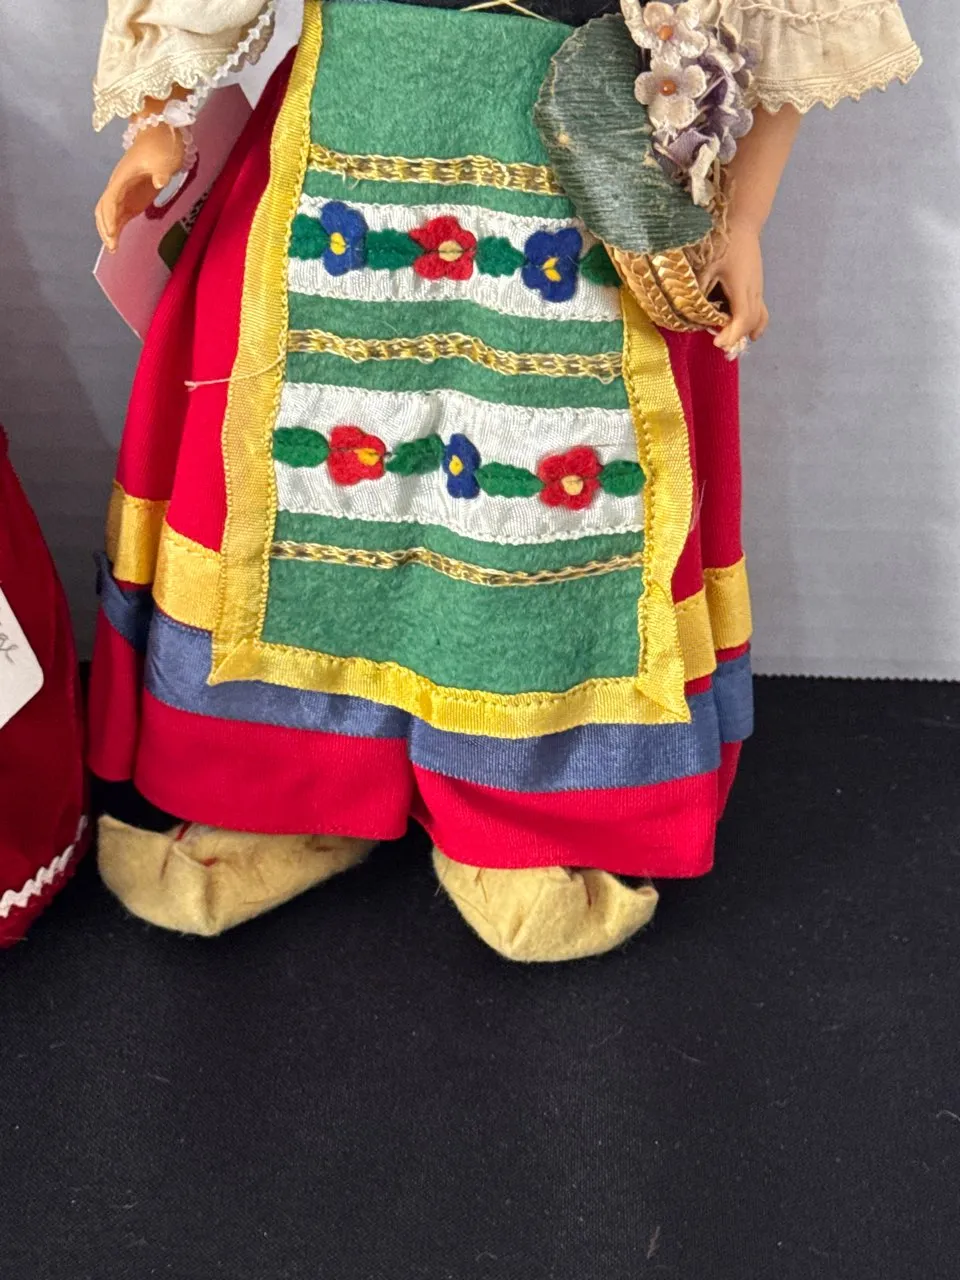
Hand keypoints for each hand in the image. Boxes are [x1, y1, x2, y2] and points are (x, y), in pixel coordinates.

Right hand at [95, 124, 184, 252]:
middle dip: (105, 227)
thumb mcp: (165, 159)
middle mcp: (118, 185)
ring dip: (108, 230)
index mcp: (123, 176)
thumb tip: (160, 182)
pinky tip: (117, 242)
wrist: (160, 134)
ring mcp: (123, 192)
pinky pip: (118, 215)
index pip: (111, 198)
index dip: (110, 216)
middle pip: (103, 208)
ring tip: (114, 249)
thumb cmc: (161, 145)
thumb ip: (162, 172)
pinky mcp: (130, 197)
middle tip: (113, 247)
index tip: (113, 232)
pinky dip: (116, 228)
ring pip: (107, 213)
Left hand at [698, 222, 769, 355]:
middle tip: (719, 344)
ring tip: (731, 340)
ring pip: (758, 318)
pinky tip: (748, 333)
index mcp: (741, 287)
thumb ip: (700, 288)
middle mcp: (754, 290)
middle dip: (736, 337)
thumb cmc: (723, 241)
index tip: (716, 342)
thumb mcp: (706, 265)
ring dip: (745, 331)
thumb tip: (690, 309)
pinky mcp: (757, 286)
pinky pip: (761, 310)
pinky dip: (754, 324)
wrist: (743, 222)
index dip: (731, 334)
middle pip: (751, 322)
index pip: (742, 319)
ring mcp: (758, 288)